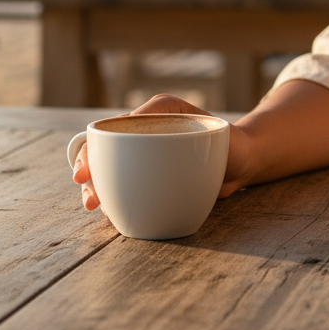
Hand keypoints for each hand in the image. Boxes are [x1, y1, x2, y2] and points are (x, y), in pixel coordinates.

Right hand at [71, 94, 249, 211]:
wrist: (246, 160)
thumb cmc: (219, 134)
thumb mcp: (186, 115)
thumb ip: (159, 113)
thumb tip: (125, 125)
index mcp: (145, 123)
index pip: (105, 137)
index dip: (86, 154)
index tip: (82, 173)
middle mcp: (142, 144)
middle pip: (102, 162)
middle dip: (89, 180)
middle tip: (91, 199)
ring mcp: (149, 167)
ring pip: (113, 181)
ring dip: (101, 195)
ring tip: (99, 208)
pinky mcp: (158, 187)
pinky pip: (132, 196)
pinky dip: (120, 205)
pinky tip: (116, 215)